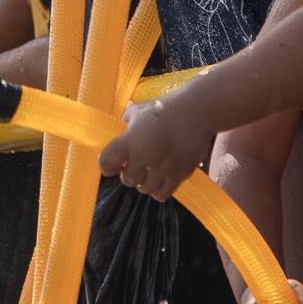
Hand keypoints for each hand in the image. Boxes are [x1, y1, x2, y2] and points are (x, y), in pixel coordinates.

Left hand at [97, 97, 212, 201]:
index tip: (111, 164)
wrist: (196, 110)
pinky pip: (162, 194)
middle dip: (129, 173)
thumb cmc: (165, 109)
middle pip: (127, 180)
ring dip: (144, 181)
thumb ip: (123, 125)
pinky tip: (160, 178)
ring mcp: (164, 167)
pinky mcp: (180, 174)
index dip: (106, 165)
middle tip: (135, 164)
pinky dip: (158, 189)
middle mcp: (146, 156)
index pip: (106, 163)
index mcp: (131, 139)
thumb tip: (113, 134)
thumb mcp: (138, 111)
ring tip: (149, 170)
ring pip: (145, 189)